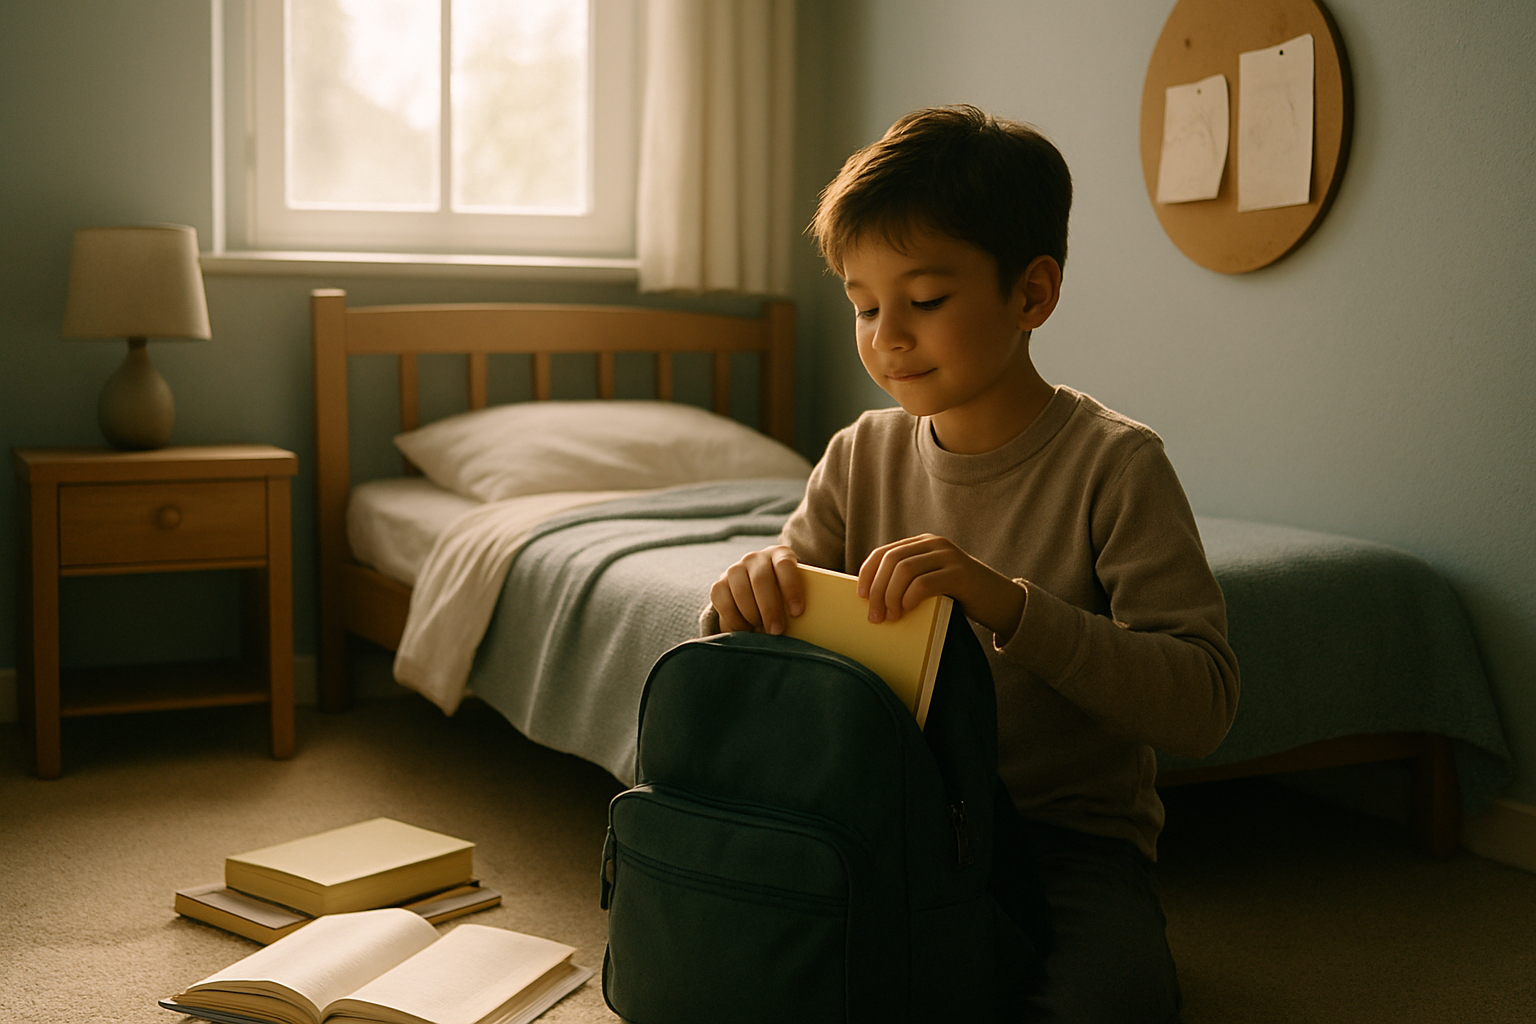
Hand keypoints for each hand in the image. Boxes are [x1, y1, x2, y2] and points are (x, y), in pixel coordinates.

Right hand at [710, 545, 804, 634]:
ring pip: (740, 591)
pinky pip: (722, 600)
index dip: (791, 588)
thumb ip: (796, 603)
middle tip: (777, 631)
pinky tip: (745, 630)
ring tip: (761, 631)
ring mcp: (735, 569)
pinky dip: (733, 619)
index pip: (785, 565)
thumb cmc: (784, 597)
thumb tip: (804, 625)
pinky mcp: (719, 584)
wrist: (758, 593)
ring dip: (751, 615)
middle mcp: (755, 558)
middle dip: (769, 609)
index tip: (797, 612)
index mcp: (780, 555)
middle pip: (761, 580)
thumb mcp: (793, 594)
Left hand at [857, 534, 1025, 640]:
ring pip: (904, 570)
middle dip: (877, 590)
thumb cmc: (960, 598)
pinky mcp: (960, 573)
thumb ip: (908, 581)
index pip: (884, 552)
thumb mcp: (931, 582)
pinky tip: (907, 611)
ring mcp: (948, 556)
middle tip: (874, 616)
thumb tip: (871, 599)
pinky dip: (910, 598)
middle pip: (891, 561)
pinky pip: (924, 583)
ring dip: (891, 596)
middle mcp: (934, 544)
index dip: (868, 573)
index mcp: (923, 544)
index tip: (860, 596)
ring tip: (890, 617)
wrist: (1002, 602)